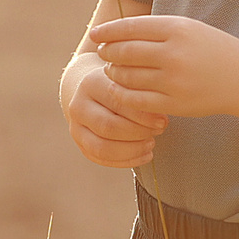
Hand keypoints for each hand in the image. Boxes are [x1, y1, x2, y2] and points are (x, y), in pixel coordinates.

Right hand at [64, 51, 167, 167]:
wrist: (91, 88)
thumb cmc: (119, 82)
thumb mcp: (128, 78)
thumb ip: (142, 91)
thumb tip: (162, 117)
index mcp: (91, 83)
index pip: (118, 103)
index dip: (143, 115)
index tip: (163, 120)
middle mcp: (78, 105)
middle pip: (109, 127)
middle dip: (138, 133)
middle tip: (159, 131)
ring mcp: (76, 126)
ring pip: (103, 147)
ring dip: (132, 149)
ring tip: (152, 143)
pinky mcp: (80, 143)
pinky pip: (102, 159)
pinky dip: (127, 161)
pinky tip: (146, 155)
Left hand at [87, 15, 238, 121]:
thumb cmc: (211, 49)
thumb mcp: (188, 28)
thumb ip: (156, 29)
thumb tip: (117, 32)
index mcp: (177, 29)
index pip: (131, 28)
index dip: (109, 32)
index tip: (96, 35)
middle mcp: (174, 54)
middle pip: (125, 52)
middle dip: (108, 53)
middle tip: (103, 53)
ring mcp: (174, 81)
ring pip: (128, 77)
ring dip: (114, 73)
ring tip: (112, 70)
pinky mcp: (175, 103)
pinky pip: (137, 100)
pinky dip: (123, 94)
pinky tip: (121, 90)